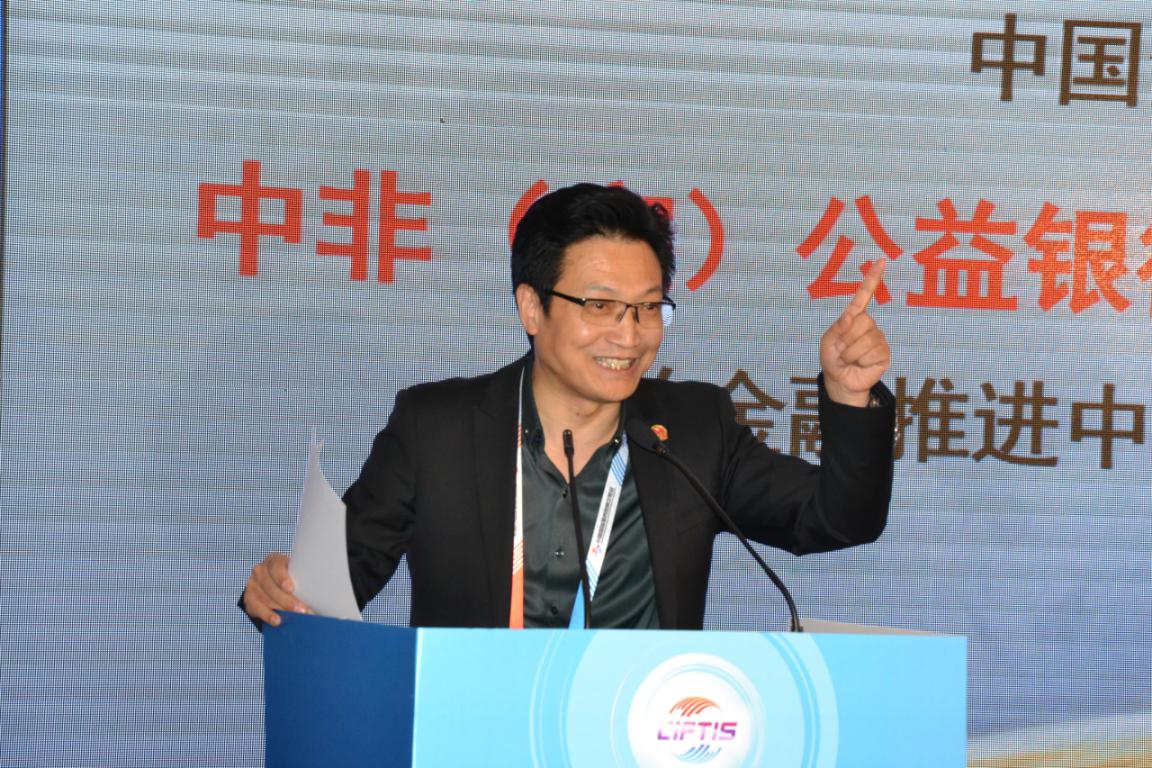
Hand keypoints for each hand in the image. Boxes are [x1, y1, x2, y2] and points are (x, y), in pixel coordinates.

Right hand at [242, 552, 310, 626]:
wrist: (273, 586)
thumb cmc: (292, 578)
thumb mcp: (297, 573)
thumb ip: (304, 578)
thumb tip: (320, 592)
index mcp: (274, 561)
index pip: (276, 567)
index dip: (283, 578)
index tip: (291, 588)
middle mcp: (260, 571)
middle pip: (272, 586)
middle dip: (288, 600)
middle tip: (302, 610)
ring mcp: (252, 585)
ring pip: (266, 599)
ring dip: (282, 609)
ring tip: (295, 618)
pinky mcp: (249, 599)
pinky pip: (257, 609)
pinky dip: (268, 615)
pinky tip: (277, 621)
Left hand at [819, 259, 890, 406]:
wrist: (840, 381)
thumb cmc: (833, 359)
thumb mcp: (827, 342)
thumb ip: (838, 327)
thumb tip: (851, 315)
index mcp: (853, 318)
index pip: (864, 296)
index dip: (872, 279)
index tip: (881, 261)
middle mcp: (868, 325)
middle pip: (862, 321)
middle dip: (847, 338)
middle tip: (841, 350)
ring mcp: (878, 338)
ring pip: (866, 339)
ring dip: (851, 353)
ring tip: (848, 359)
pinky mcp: (884, 353)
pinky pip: (873, 352)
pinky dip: (860, 360)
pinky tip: (860, 364)